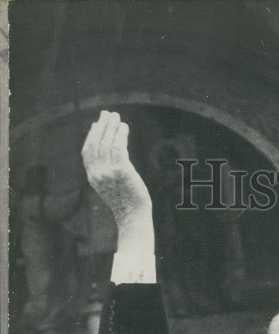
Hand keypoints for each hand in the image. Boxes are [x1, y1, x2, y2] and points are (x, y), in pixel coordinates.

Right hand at [82, 110, 151, 226]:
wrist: (134, 218)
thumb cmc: (127, 203)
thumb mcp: (112, 186)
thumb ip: (107, 170)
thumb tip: (109, 148)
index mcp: (93, 177)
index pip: (87, 152)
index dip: (91, 136)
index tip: (97, 125)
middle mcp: (97, 174)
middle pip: (96, 144)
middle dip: (101, 126)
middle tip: (107, 114)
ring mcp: (108, 172)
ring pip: (107, 143)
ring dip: (111, 127)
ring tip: (117, 117)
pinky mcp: (121, 171)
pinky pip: (119, 147)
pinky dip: (120, 135)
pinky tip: (124, 127)